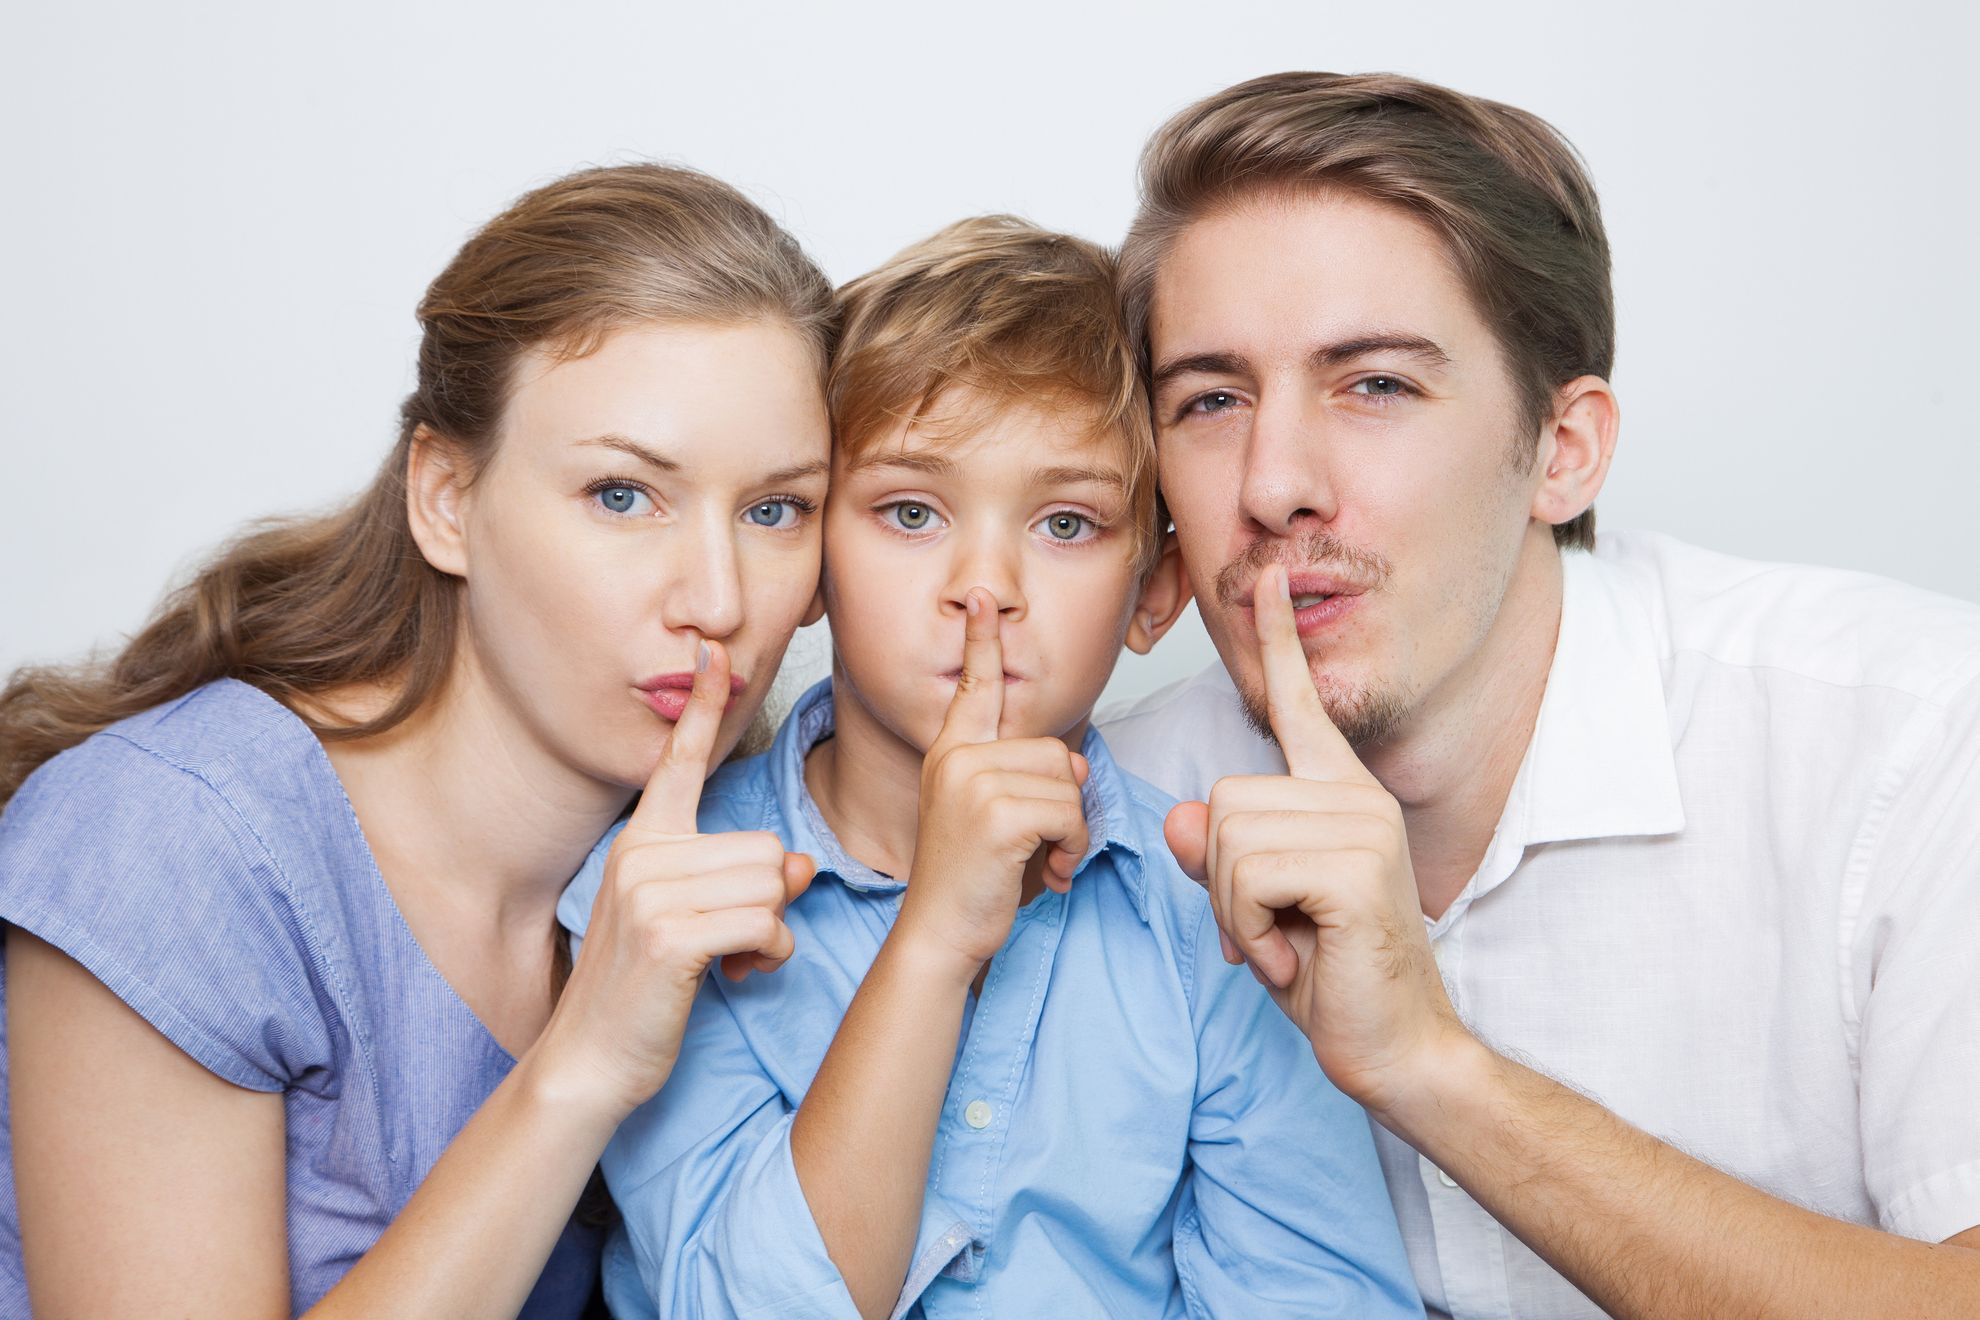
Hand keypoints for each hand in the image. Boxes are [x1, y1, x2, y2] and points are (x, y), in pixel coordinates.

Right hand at [538, 639, 813, 1122]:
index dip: (701, 706)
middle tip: (733, 942)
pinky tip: (739, 975)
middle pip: (764, 846)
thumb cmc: (644, 991)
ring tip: (731, 960)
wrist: (590, 1061)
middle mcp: (640, 855)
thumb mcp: (694, 921)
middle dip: (768, 901)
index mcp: (641, 841)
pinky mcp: (671, 936)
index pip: (678, 763)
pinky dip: (769, 954)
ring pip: (770, 884)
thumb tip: (801, 865)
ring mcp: (651, 894)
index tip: (713, 650)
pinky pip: (766, 922)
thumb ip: (744, 880)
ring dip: (770, 932)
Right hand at [898, 588, 1088, 982]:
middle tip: (1042, 843)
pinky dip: (1072, 847)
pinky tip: (1046, 870)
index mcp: (951, 753)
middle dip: (1065, 802)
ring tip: (1041, 858)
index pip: (974, 688)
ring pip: (1068, 782)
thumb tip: (1078, 766)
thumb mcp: (994, 816)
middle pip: (1055, 750)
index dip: (982, 642)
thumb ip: (1028, 778)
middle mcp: (957, 758)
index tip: (981, 599)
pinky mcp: (996, 813)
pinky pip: (1070, 813)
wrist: (940, 932)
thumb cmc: (970, 879)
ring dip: (1071, 830)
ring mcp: (973, 782)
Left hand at [1164, 564, 1464, 1115]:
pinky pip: (1247, 873)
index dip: (1275, 643)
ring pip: (1227, 837)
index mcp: (1337, 793)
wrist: (1395, 1048)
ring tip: (1286, 941)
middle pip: (1221, 799)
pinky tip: (1294, 957)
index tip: (1265, 579)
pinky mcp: (1356, 866)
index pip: (1297, 704)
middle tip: (1271, 929)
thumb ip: (1216, 858)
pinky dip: (1248, 928)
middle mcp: (1355, 796)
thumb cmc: (1328, 976)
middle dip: (1222, 882)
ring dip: (1235, 910)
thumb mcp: (1253, 908)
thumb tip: (1181, 820)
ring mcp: (1362, 825)